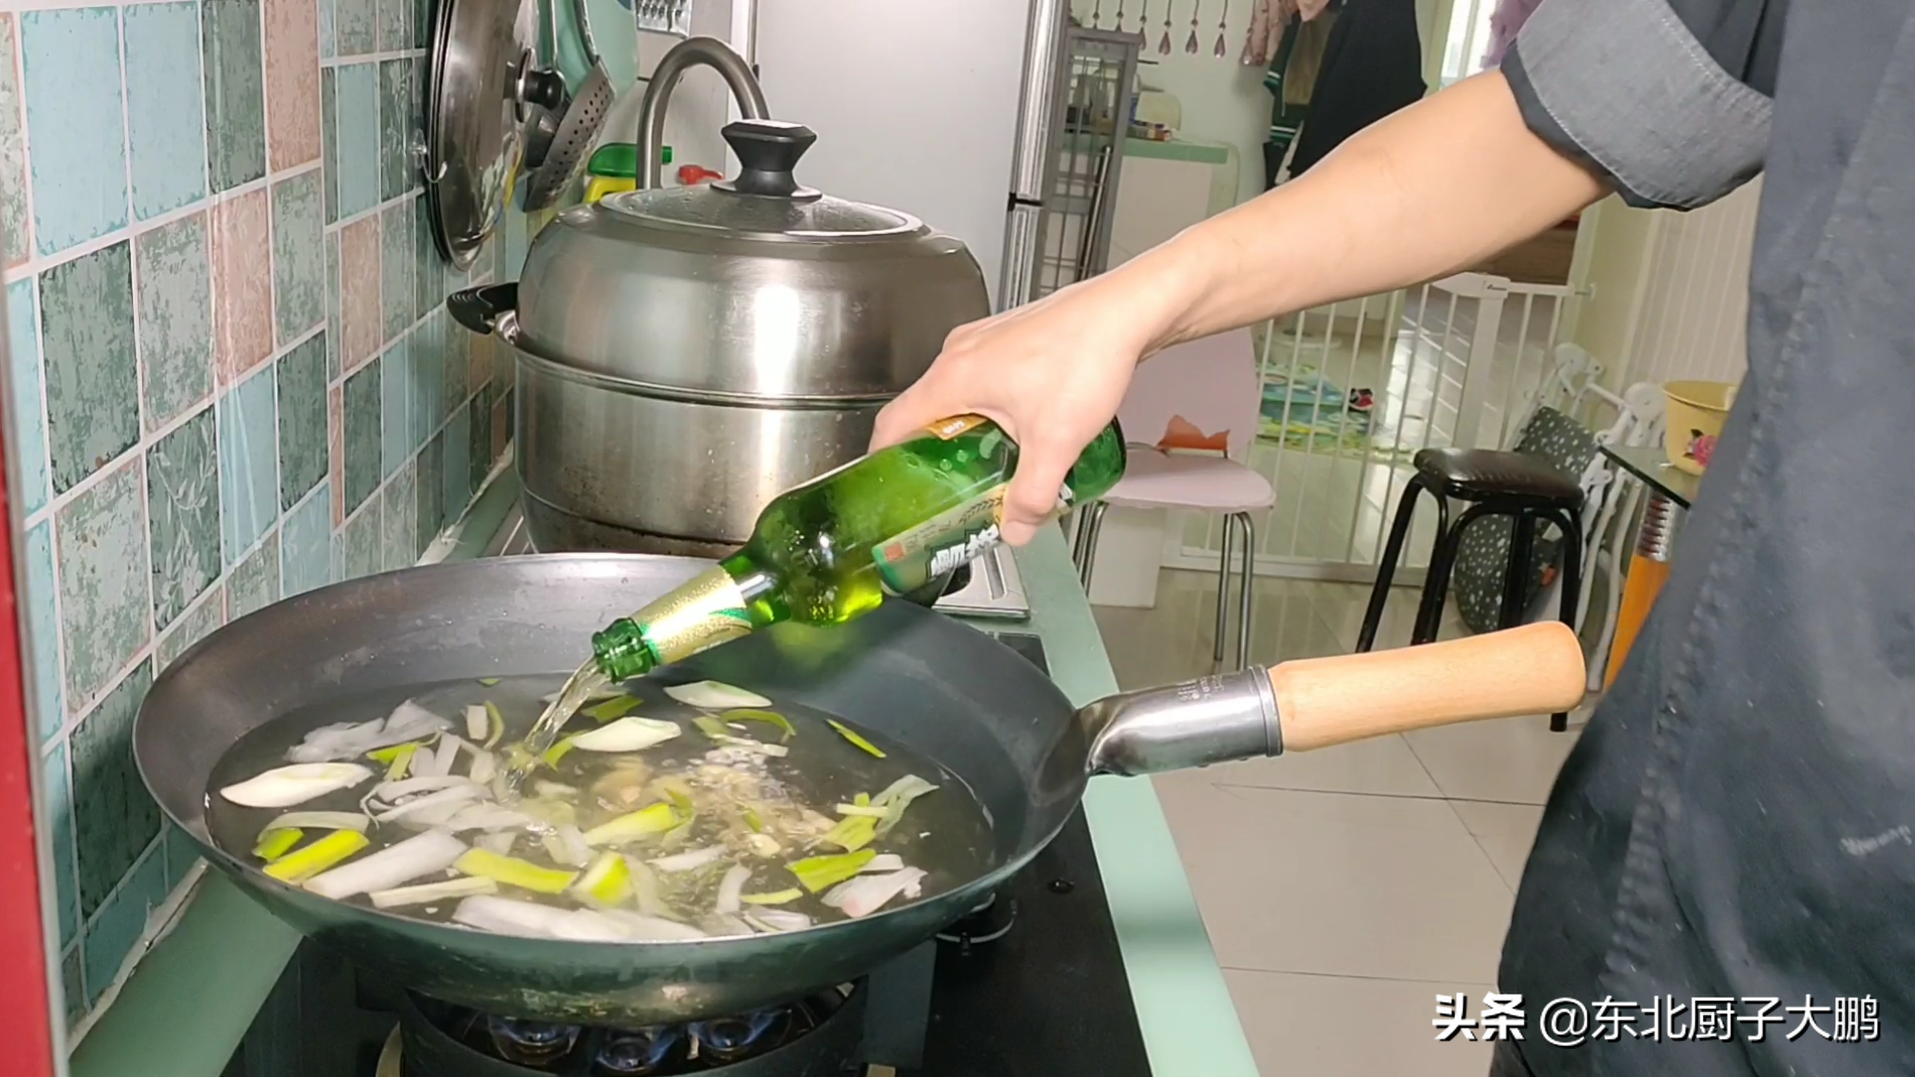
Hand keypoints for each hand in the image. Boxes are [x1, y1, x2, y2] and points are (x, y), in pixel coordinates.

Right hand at [870, 265, 1184, 544]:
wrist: (1127, 310)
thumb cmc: (1086, 356)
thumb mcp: (1055, 442)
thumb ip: (1032, 494)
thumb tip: (1016, 527)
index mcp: (953, 377)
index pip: (892, 424)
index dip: (883, 461)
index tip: (889, 487)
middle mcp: (960, 353)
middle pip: (924, 412)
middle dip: (933, 453)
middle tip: (949, 487)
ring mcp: (984, 340)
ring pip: (957, 394)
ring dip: (966, 429)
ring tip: (990, 462)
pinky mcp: (1010, 337)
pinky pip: (983, 378)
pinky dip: (989, 407)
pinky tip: (1022, 427)